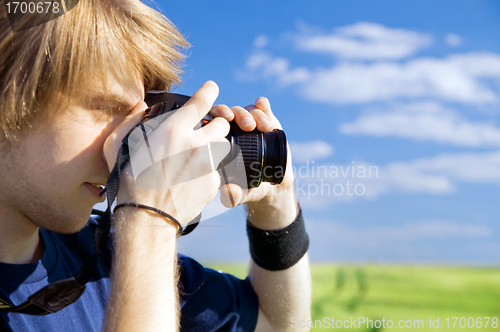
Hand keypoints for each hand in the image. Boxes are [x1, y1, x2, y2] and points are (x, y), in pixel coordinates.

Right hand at [103, 81, 230, 225]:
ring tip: (198, 157)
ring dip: (214, 147)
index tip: (212, 88)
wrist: (147, 217)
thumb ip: (129, 121)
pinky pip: (218, 170)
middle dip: (215, 125)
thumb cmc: (128, 180)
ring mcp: (207, 164)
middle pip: (222, 124)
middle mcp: (195, 144)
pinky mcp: (213, 182)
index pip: (201, 101)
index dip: (209, 91)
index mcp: (174, 131)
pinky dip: (209, 171)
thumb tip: (140, 106)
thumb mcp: (117, 146)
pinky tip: (193, 179)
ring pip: (223, 147)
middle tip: (204, 133)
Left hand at [211, 97, 297, 228]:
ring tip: (264, 126)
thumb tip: (228, 192)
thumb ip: (234, 195)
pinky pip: (261, 108)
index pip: (212, 123)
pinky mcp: (266, 121)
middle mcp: (233, 131)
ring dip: (254, 113)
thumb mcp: (242, 193)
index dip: (218, 116)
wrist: (273, 183)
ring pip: (246, 110)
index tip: (226, 120)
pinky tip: (263, 104)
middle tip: (248, 125)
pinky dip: (262, 105)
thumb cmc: (250, 188)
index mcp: (219, 143)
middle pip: (229, 112)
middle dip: (238, 114)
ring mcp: (249, 125)